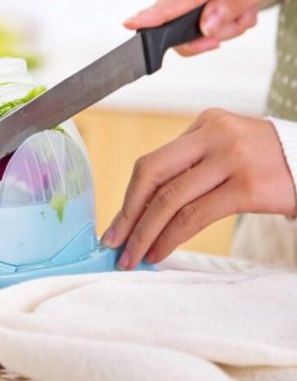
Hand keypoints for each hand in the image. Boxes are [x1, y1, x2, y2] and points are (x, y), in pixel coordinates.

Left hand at [101, 109, 296, 268]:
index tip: (117, 223)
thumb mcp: (227, 149)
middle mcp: (214, 134)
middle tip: (112, 242)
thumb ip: (190, 166)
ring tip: (132, 256)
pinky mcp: (248, 187)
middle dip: (127, 213)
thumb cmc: (269, 164)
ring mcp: (231, 158)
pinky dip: (171, 237)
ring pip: (169, 199)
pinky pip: (195, 216)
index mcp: (204, 124)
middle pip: (151, 174)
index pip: (153, 163)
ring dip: (145, 233)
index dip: (130, 197)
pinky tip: (159, 252)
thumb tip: (145, 207)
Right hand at [124, 0, 296, 55]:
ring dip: (210, 21)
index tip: (135, 24)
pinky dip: (206, 13)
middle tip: (237, 27)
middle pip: (181, 5)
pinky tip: (227, 5)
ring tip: (242, 11)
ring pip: (183, 7)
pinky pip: (187, 1)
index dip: (161, 13)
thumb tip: (205, 26)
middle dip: (202, 30)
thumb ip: (239, 2)